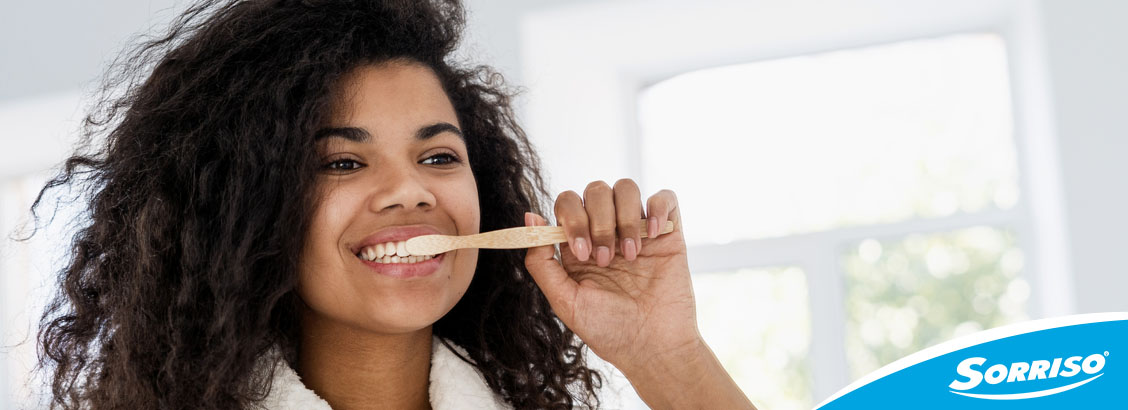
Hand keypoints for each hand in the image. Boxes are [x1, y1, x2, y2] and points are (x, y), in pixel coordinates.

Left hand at [523, 179, 698, 374]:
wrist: (654, 348)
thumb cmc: (609, 331)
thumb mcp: (565, 301)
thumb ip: (541, 263)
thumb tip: (529, 218)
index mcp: (580, 245)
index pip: (568, 203)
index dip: (571, 218)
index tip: (581, 252)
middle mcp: (607, 232)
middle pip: (595, 191)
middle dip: (599, 222)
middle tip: (606, 260)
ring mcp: (638, 230)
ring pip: (626, 188)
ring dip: (625, 218)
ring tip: (631, 256)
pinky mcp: (668, 234)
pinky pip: (665, 197)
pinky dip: (658, 208)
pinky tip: (654, 235)